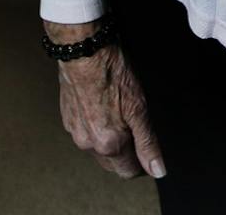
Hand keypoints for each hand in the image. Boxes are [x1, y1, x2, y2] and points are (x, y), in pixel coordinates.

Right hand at [56, 42, 164, 179]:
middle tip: (137, 133)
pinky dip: (96, 128)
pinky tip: (103, 110)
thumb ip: (148, 143)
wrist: (84, 53)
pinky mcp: (68, 118)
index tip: (149, 155)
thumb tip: (158, 170)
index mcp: (108, 144)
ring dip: (110, 142)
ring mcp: (75, 132)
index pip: (127, 171)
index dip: (142, 165)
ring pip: (97, 149)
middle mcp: (88, 143)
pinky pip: (85, 133)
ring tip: (120, 117)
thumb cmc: (113, 75)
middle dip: (126, 156)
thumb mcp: (139, 109)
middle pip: (112, 164)